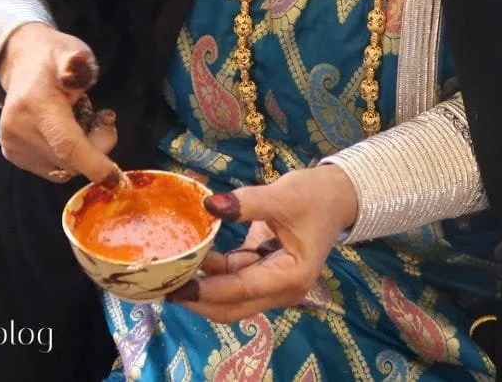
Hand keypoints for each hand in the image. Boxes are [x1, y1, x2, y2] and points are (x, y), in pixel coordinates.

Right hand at [0, 22, 120, 184]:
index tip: (114, 177)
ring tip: (82, 120)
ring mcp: (13, 146)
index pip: (66, 143)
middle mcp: (18, 130)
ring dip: (83, 153)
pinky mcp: (14, 156)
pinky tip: (68, 132)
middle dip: (97, 147)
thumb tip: (77, 64)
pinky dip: (69, 157)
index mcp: (35, 104)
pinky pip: (54, 169)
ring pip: (64, 169)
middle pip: (70, 159)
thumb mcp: (69, 51)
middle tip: (103, 118)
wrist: (20, 64)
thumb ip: (76, 62)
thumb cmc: (52, 58)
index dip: (92, 162)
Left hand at [167, 165, 358, 322]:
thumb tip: (210, 205)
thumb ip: (246, 203)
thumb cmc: (315, 196)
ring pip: (229, 296)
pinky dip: (212, 271)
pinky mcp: (263, 271)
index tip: (175, 285)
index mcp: (291, 277)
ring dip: (202, 286)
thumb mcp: (283, 195)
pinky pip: (232, 278)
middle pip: (231, 306)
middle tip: (164, 284)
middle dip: (198, 299)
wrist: (337, 194)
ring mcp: (271, 282)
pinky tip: (191, 256)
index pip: (240, 290)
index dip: (206, 290)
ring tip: (170, 272)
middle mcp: (281, 289)